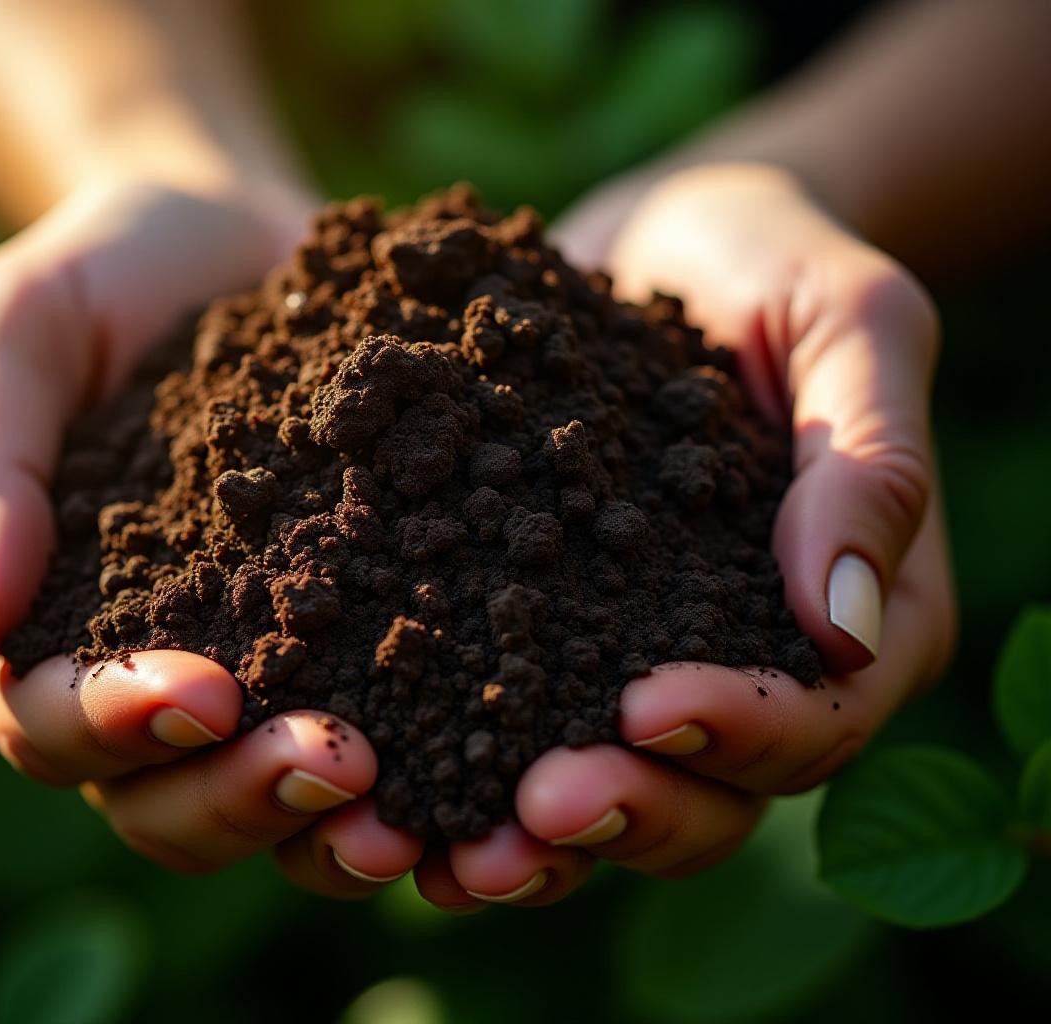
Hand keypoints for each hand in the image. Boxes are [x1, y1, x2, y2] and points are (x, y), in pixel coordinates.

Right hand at [0, 177, 426, 878]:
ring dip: (334, 824)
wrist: (237, 242)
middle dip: (245, 796)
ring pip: (274, 801)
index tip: (203, 693)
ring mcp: (263, 668)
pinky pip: (389, 733)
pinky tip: (490, 766)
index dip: (115, 726)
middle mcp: (152, 676)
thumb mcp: (21, 335)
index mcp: (49, 626)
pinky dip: (428, 772)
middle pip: (169, 798)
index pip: (50, 720)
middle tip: (337, 764)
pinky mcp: (359, 638)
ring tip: (412, 811)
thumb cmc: (106, 277)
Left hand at [314, 162, 953, 909]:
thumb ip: (870, 465)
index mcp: (850, 623)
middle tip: (535, 808)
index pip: (816, 720)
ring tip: (449, 854)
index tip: (652, 705)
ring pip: (606, 793)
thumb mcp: (848, 325)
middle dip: (626, 810)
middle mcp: (747, 671)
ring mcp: (639, 661)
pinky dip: (456, 774)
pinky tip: (385, 787)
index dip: (742, 734)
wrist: (657, 239)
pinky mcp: (545, 637)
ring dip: (533, 839)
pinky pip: (506, 729)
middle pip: (709, 796)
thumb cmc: (774, 264)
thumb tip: (849, 633)